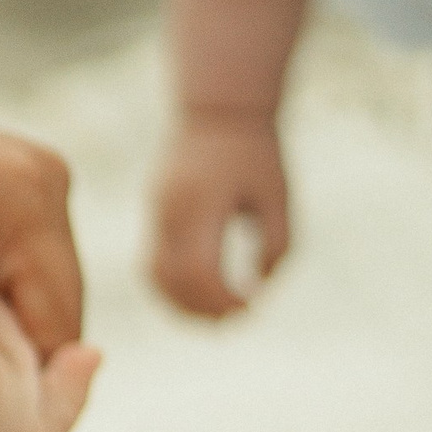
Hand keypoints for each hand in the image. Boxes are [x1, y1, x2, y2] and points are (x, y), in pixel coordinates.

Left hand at [0, 115, 85, 358]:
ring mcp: (38, 173)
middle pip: (56, 311)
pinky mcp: (20, 180)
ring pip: (41, 292)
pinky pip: (22, 268)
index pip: (57, 329)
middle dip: (13, 363)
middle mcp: (45, 177)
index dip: (24, 392)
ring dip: (1, 332)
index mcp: (27, 198)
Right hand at [149, 109, 287, 316]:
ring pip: (156, 276)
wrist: (217, 111)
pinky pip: (152, 263)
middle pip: (174, 280)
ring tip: (214, 317)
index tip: (249, 307)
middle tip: (234, 320)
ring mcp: (157, 214)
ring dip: (181, 305)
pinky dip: (171, 288)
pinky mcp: (153, 215)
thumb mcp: (278, 197)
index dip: (222, 299)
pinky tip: (196, 298)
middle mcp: (171, 211)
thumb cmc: (256, 154)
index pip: (201, 270)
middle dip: (203, 308)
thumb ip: (277, 244)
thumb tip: (260, 288)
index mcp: (203, 204)